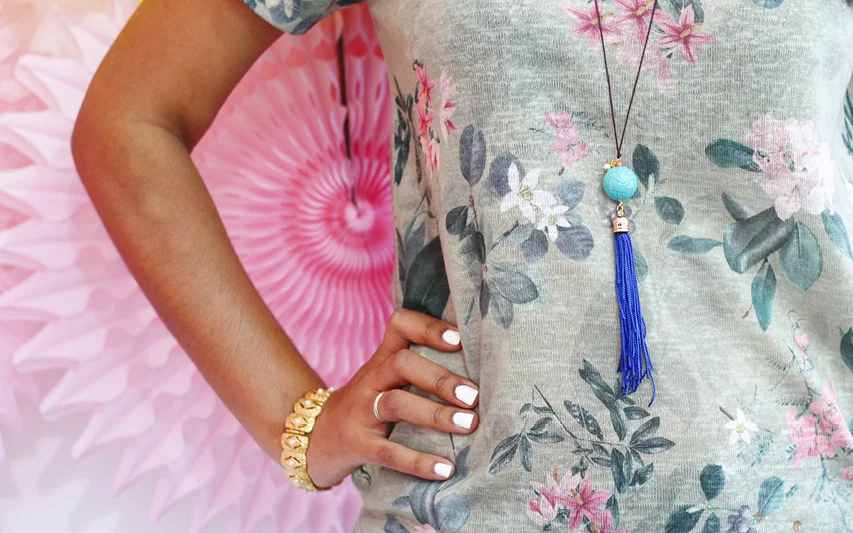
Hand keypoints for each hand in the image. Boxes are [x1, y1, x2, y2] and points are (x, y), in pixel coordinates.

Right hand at [305, 308, 478, 487]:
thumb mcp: (385, 379)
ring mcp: (360, 412)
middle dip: (440, 378)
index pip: (399, 325)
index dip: (428, 327)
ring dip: (435, 414)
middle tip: (473, 396)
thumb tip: (482, 373)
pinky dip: (418, 461)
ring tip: (468, 425)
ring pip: (396, 403)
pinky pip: (388, 452)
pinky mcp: (357, 445)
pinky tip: (446, 469)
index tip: (459, 339)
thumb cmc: (366, 405)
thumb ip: (419, 369)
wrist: (313, 437)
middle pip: (401, 363)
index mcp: (382, 359)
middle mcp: (370, 379)